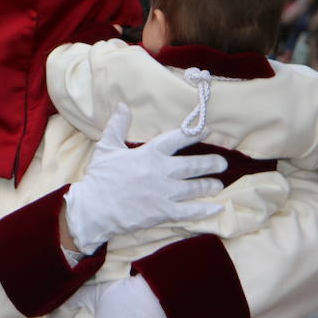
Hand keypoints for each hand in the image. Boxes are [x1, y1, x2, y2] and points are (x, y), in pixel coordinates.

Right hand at [64, 103, 226, 253]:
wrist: (95, 208)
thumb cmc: (100, 177)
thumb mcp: (106, 147)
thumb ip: (118, 126)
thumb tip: (123, 105)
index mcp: (148, 154)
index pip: (175, 140)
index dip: (193, 134)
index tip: (207, 130)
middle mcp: (161, 172)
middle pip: (192, 166)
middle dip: (210, 163)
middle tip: (222, 163)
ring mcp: (164, 193)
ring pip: (194, 188)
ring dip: (208, 185)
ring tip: (218, 183)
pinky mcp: (164, 212)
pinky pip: (189, 212)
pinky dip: (205, 210)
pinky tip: (216, 208)